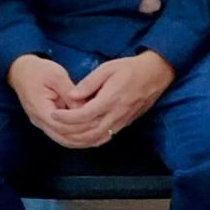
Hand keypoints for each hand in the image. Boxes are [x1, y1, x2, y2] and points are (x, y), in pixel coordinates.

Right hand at [7, 53, 97, 147]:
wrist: (21, 71)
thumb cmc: (39, 71)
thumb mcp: (56, 77)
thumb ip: (70, 93)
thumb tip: (85, 107)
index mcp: (41, 110)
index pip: (62, 126)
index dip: (81, 126)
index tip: (98, 120)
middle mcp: (40, 121)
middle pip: (63, 138)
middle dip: (84, 137)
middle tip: (104, 131)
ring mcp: (42, 123)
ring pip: (63, 139)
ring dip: (81, 140)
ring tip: (101, 136)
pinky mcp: (47, 122)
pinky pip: (62, 134)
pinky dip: (76, 136)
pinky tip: (91, 134)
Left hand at [59, 50, 175, 146]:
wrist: (156, 74)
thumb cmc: (130, 68)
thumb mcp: (108, 67)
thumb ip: (89, 82)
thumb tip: (72, 95)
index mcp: (111, 98)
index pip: (84, 115)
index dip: (67, 118)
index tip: (53, 115)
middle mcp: (117, 113)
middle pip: (89, 131)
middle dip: (69, 132)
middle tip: (54, 127)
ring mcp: (122, 121)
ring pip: (97, 138)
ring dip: (79, 140)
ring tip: (64, 134)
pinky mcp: (125, 124)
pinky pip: (106, 137)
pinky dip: (92, 141)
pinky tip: (82, 138)